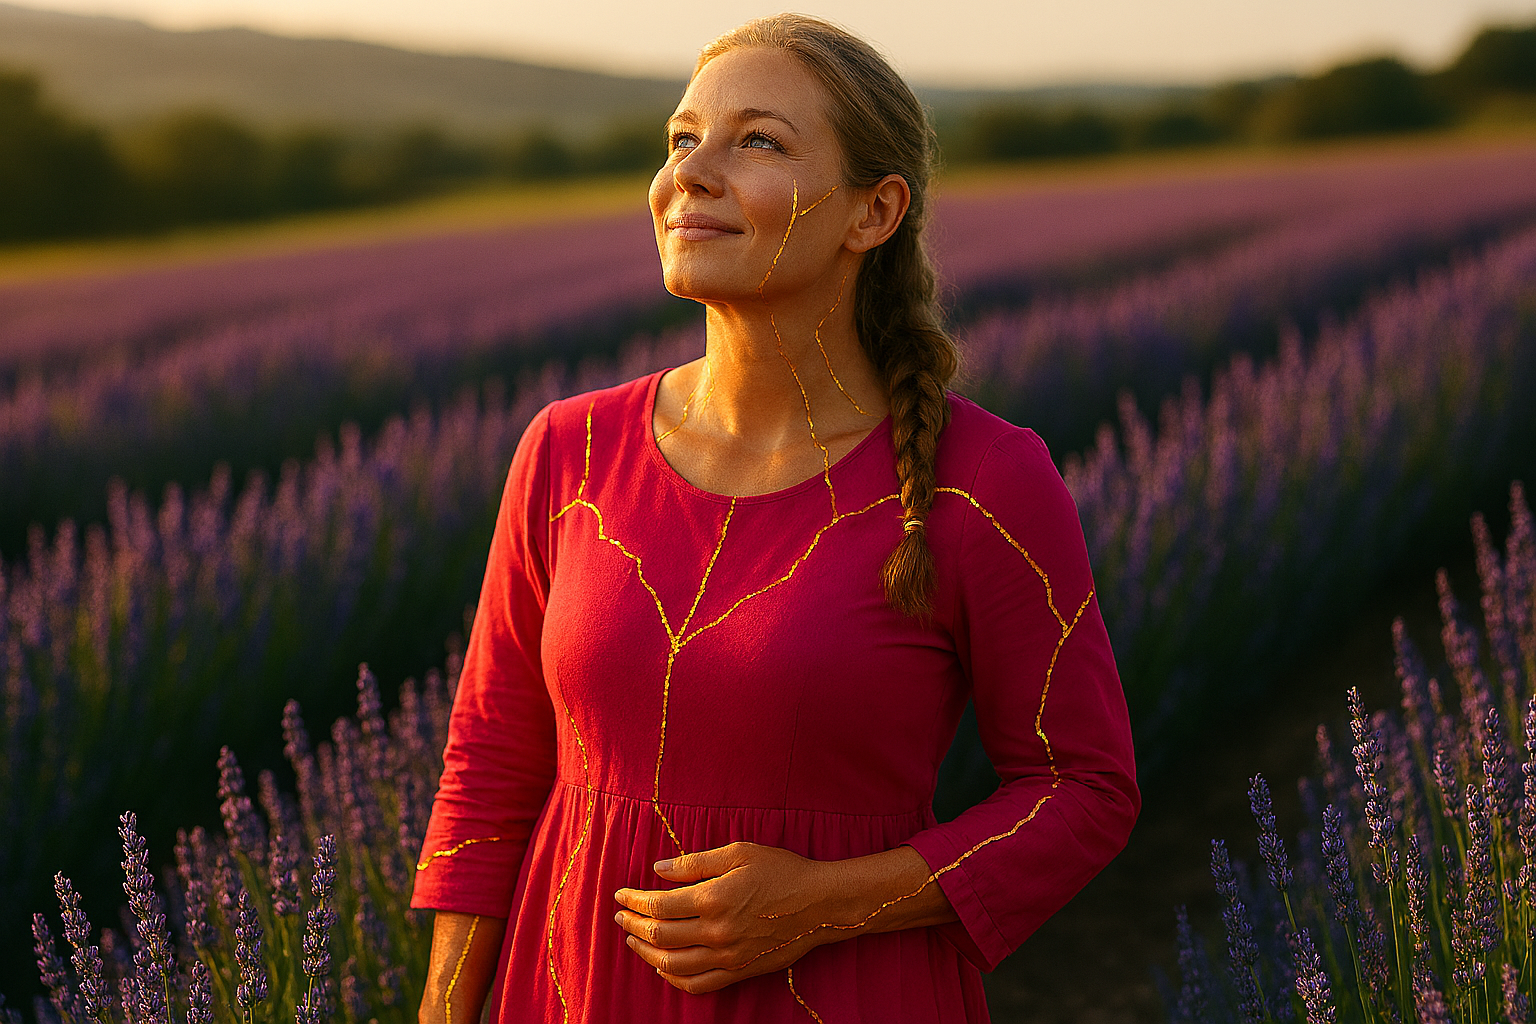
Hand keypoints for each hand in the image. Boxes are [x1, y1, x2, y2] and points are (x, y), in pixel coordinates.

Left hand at [612, 841, 841, 993]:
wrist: (820, 904)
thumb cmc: (782, 871)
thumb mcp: (739, 853)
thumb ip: (695, 862)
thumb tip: (658, 869)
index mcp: (713, 898)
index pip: (658, 905)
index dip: (634, 900)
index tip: (621, 894)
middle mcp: (717, 931)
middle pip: (659, 934)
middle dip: (633, 925)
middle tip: (620, 916)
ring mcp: (728, 956)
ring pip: (673, 964)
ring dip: (646, 953)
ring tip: (633, 940)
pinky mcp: (739, 971)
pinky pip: (698, 984)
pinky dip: (674, 979)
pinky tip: (663, 967)